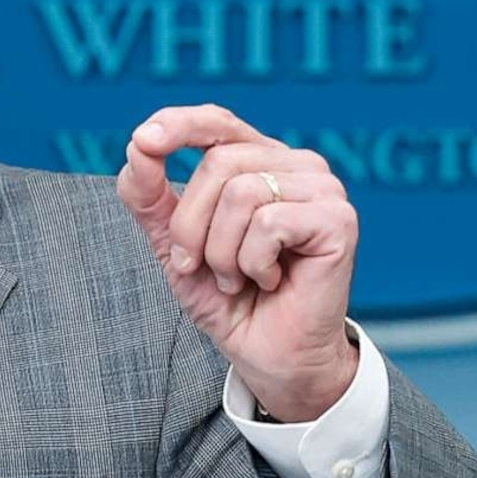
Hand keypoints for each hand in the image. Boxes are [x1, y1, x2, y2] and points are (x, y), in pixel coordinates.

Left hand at [117, 103, 359, 421]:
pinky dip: (253, 262)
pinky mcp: (338, 219)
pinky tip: (270, 281)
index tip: (143, 141)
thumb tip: (138, 146)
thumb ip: (151, 197)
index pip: (217, 121)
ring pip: (242, 193)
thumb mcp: (174, 244)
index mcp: (260, 160)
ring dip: (222, 251)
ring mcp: (323, 189)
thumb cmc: (229, 298)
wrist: (269, 356)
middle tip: (200, 267)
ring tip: (238, 278)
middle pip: (219, 162)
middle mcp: (296, 165)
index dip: (179, 124)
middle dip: (191, 224)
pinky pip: (269, 223)